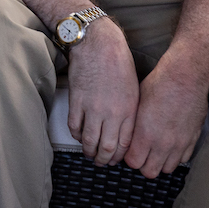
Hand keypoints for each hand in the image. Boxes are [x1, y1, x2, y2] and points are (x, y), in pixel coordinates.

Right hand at [64, 22, 139, 165]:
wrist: (98, 45)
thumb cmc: (118, 62)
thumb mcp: (134, 89)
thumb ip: (130, 111)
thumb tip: (125, 129)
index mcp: (129, 110)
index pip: (124, 144)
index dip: (119, 156)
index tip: (116, 159)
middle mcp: (112, 112)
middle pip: (106, 147)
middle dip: (104, 159)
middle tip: (102, 162)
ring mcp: (92, 108)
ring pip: (89, 140)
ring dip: (88, 151)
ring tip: (89, 154)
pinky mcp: (76, 101)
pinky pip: (74, 126)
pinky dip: (76, 135)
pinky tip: (78, 136)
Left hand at [123, 63, 208, 177]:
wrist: (185, 75)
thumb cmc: (157, 84)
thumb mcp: (135, 105)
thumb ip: (132, 128)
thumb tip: (127, 139)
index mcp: (145, 134)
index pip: (133, 163)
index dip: (129, 158)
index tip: (129, 151)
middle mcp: (163, 143)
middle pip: (149, 171)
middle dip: (143, 165)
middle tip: (142, 154)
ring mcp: (180, 142)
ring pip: (167, 168)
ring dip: (160, 162)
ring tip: (156, 151)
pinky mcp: (193, 138)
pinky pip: (184, 159)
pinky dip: (176, 156)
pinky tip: (170, 146)